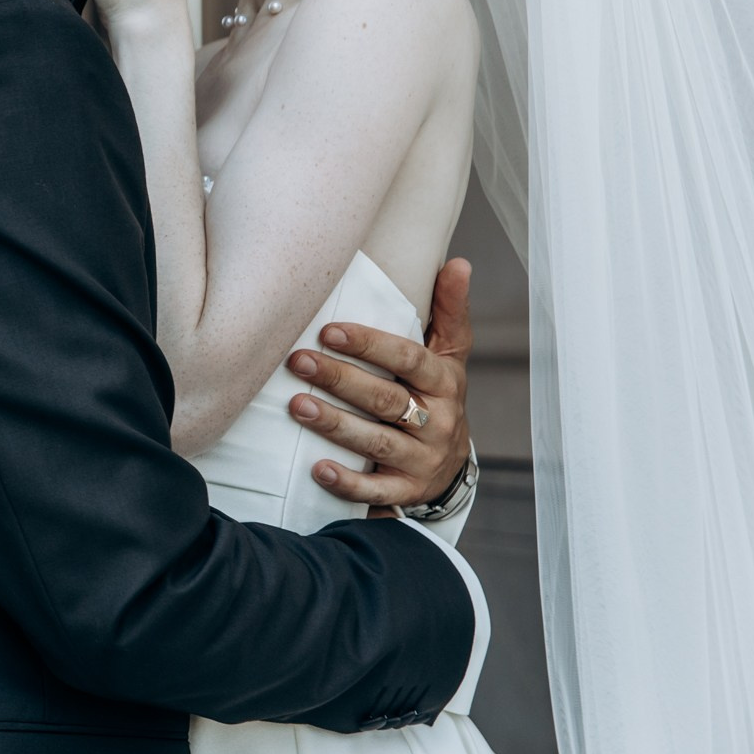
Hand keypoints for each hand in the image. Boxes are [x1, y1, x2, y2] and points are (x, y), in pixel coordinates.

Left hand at [283, 258, 475, 508]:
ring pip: (377, 442)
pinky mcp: (407, 490)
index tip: (328, 330)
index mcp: (444, 381)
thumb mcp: (448, 352)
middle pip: (386, 399)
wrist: (449, 461)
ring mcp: (423, 458)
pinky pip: (378, 490)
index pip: (408, 359)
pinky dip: (349, 482)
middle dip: (340, 379)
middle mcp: (438, 421)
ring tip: (296, 406)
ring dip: (336, 425)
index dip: (370, 345)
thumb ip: (449, 310)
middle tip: (296, 360)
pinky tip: (317, 469)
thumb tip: (458, 262)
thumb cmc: (435, 393)